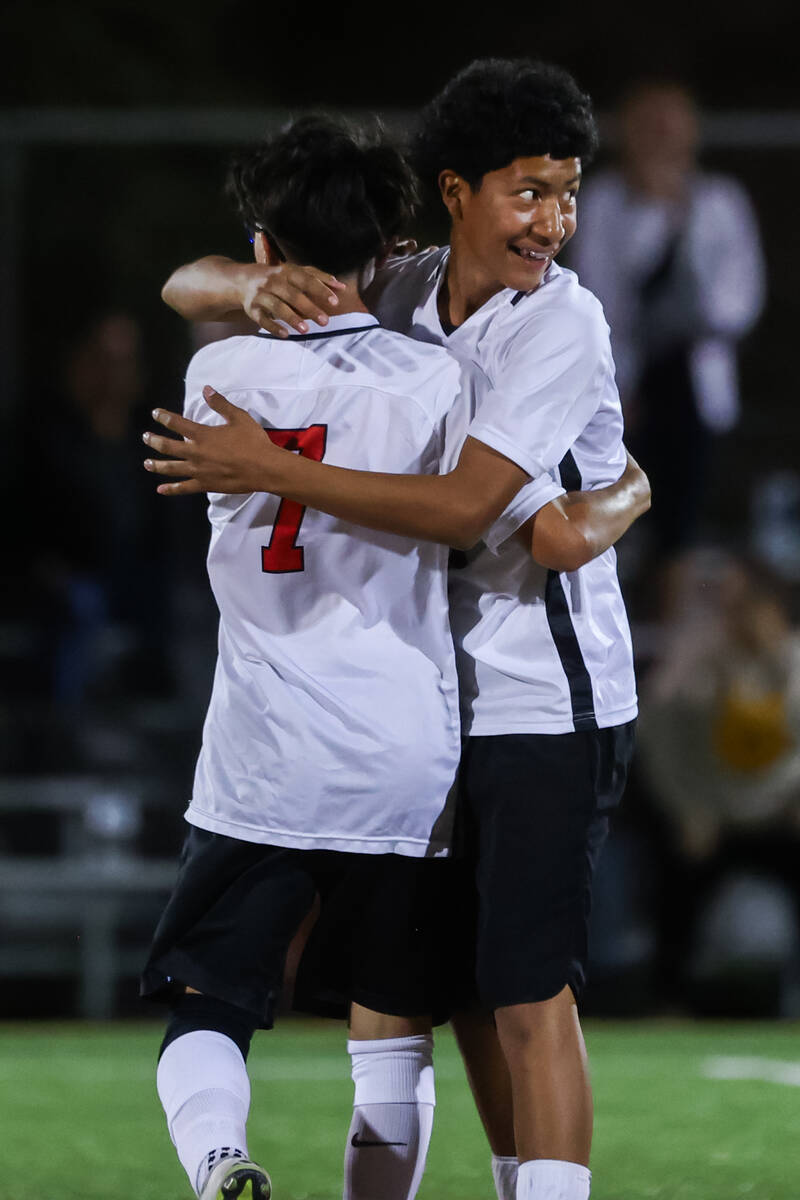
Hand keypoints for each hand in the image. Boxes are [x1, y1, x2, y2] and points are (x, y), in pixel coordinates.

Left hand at [143, 386, 280, 495]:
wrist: (264, 468)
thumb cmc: (253, 441)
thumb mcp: (238, 417)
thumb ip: (220, 404)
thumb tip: (206, 388)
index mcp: (203, 435)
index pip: (177, 423)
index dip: (164, 417)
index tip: (155, 413)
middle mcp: (196, 452)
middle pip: (168, 446)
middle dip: (154, 441)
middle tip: (145, 437)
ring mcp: (199, 470)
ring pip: (172, 468)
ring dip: (157, 465)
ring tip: (146, 463)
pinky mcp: (205, 484)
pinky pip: (184, 487)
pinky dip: (172, 489)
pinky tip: (161, 490)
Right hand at [237, 263, 346, 335]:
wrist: (243, 280)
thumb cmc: (278, 277)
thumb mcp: (295, 272)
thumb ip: (318, 277)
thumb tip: (342, 286)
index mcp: (286, 271)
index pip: (306, 279)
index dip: (320, 290)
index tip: (334, 302)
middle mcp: (273, 281)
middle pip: (293, 295)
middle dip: (309, 308)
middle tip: (325, 321)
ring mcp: (261, 295)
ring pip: (277, 307)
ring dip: (292, 318)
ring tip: (306, 330)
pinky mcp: (252, 309)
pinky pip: (262, 319)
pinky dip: (274, 327)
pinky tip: (286, 334)